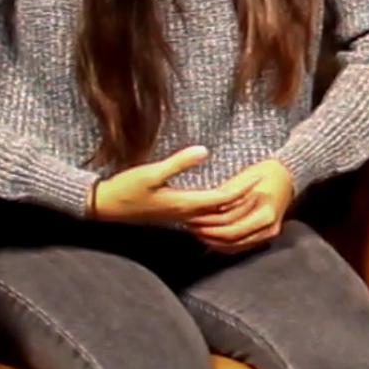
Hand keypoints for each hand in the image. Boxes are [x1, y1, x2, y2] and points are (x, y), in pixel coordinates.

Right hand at [88, 147, 246, 226]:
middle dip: (246, 200)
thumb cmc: (126, 188)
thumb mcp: (151, 173)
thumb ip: (178, 162)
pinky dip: (220, 212)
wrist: (104, 207)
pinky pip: (206, 218)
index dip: (243, 188)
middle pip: (224, 211)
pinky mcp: (174, 216)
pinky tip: (225, 206)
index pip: (223, 198)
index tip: (259, 177)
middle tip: (264, 187)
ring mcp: (180, 218)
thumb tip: (204, 150)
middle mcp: (186, 214)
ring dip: (235, 207)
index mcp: (184, 204)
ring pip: (216, 217)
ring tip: (251, 194)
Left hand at [184, 158, 296, 253]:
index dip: (208, 222)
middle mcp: (268, 224)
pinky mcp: (266, 236)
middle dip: (208, 234)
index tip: (190, 217)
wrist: (287, 176)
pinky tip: (211, 239)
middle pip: (232, 236)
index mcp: (264, 210)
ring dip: (214, 241)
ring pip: (236, 245)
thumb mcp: (244, 178)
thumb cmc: (263, 172)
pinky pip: (242, 246)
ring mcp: (269, 232)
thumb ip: (226, 194)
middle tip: (189, 227)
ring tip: (196, 233)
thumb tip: (204, 207)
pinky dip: (224, 245)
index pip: (230, 222)